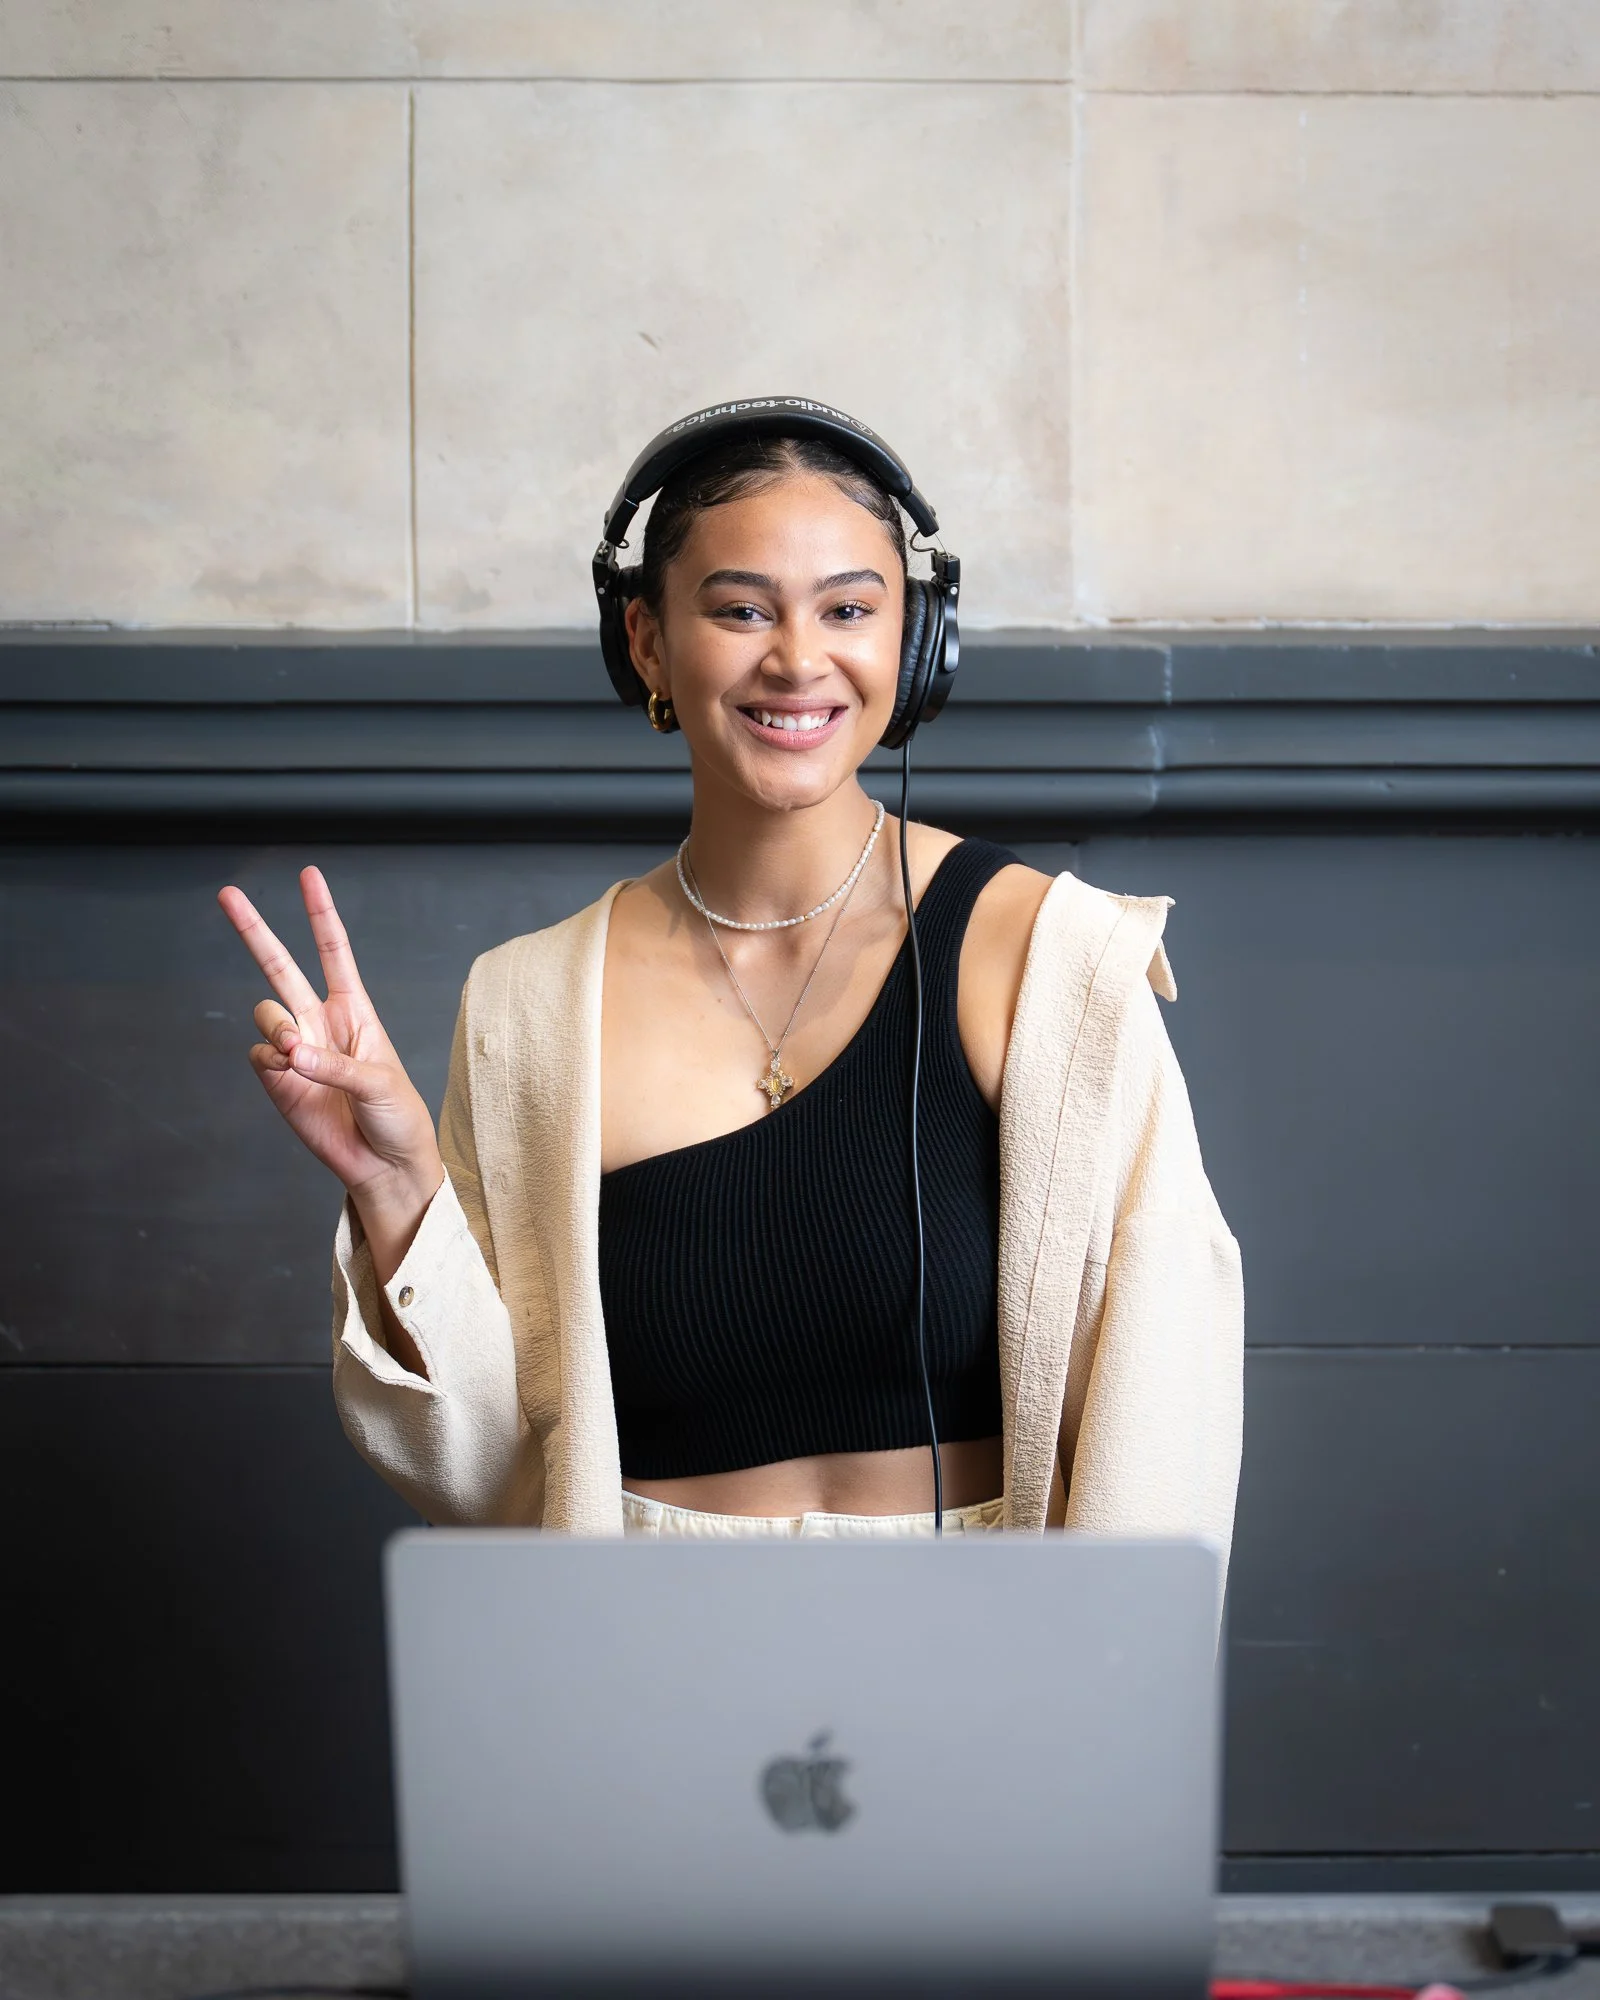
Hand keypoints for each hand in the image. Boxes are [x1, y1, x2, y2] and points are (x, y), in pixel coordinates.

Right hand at [216, 865, 444, 1208]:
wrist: (384, 1164)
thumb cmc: (396, 1116)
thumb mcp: (380, 1083)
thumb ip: (335, 1064)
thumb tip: (290, 1052)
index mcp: (355, 1009)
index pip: (333, 951)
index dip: (320, 913)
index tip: (310, 875)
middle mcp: (320, 1021)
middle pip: (280, 965)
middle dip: (255, 930)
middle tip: (228, 893)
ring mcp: (296, 1049)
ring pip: (265, 1011)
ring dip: (275, 1025)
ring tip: (296, 1051)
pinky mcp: (278, 1081)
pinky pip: (258, 1054)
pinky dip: (270, 1059)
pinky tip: (289, 1072)